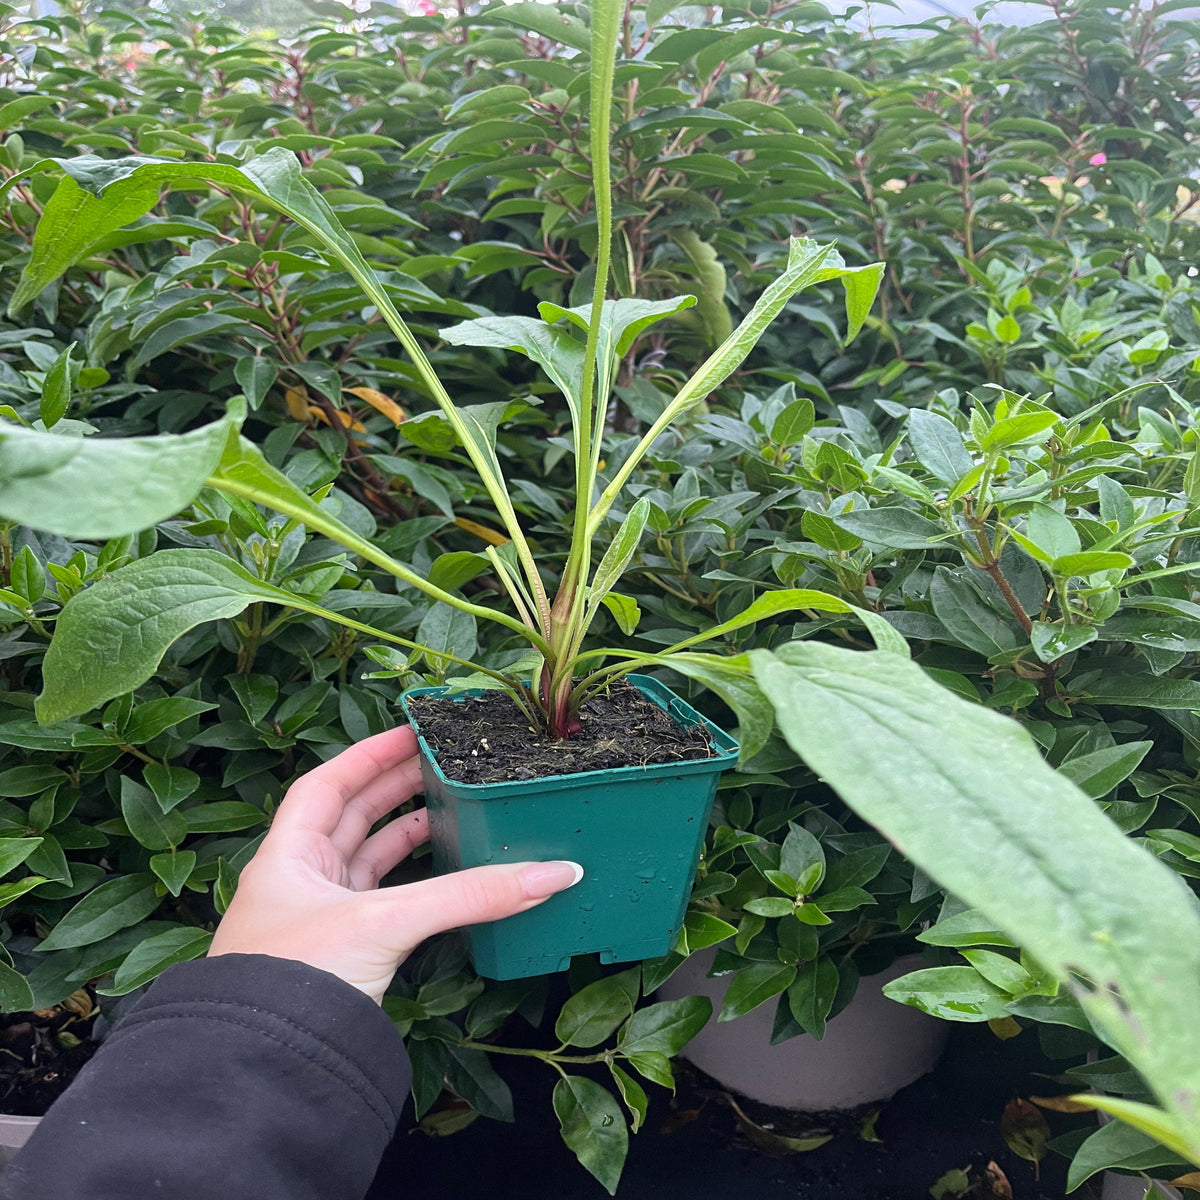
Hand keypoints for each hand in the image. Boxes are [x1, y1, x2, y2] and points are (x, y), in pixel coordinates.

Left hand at [209, 726, 581, 1002]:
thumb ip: (470, 897)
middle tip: (443, 763)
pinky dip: (418, 885)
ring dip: (410, 835)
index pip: (327, 784)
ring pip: (371, 860)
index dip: (368, 754)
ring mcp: (322, 920)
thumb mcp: (386, 923)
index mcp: (287, 856)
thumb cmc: (295, 985)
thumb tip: (551, 874)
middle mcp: (300, 882)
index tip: (411, 732)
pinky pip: (387, 902)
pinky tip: (448, 876)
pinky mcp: (346, 956)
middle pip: (352, 816)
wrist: (269, 1070)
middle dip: (397, 788)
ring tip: (455, 810)